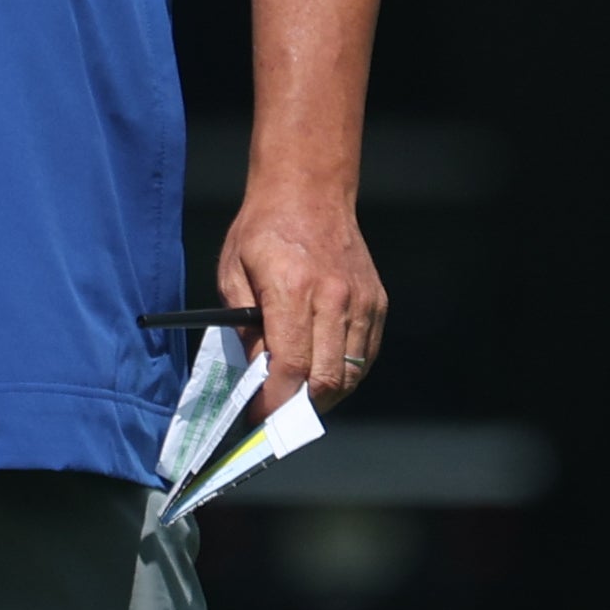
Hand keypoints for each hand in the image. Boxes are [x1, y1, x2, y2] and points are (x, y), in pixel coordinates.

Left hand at [219, 180, 387, 414]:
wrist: (309, 191)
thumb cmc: (262, 230)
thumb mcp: (232, 272)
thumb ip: (243, 326)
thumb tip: (255, 373)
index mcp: (292, 289)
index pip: (291, 365)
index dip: (276, 401)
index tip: (260, 417)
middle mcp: (334, 297)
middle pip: (325, 378)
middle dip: (300, 407)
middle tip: (278, 415)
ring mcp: (362, 301)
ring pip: (351, 373)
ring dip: (325, 395)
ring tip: (298, 400)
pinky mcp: (377, 302)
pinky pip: (366, 355)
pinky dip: (345, 373)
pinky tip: (322, 374)